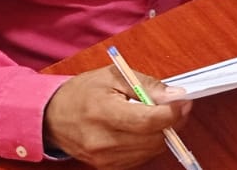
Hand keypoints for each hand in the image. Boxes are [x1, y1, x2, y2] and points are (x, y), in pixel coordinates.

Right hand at [42, 65, 191, 169]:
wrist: (52, 117)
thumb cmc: (82, 93)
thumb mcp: (113, 76)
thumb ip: (146, 85)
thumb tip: (175, 95)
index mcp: (102, 112)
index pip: (147, 121)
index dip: (172, 112)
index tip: (183, 101)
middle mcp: (102, 140)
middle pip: (153, 138)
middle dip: (171, 121)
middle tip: (176, 105)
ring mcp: (104, 158)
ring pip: (151, 149)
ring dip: (161, 132)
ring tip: (155, 115)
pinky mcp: (107, 167)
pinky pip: (141, 158)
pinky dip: (148, 143)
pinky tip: (141, 129)